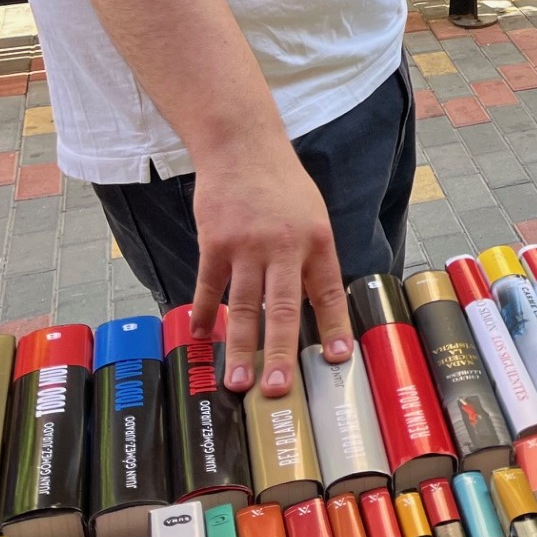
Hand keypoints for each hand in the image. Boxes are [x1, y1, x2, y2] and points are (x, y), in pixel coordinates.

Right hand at [189, 139, 350, 397]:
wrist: (243, 147)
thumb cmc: (283, 186)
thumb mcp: (313, 216)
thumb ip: (312, 259)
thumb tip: (315, 308)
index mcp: (317, 241)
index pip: (327, 292)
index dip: (333, 327)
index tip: (336, 359)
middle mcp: (284, 246)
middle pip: (283, 307)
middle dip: (281, 351)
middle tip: (278, 389)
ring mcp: (247, 245)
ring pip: (243, 306)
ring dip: (239, 347)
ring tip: (237, 381)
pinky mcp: (215, 242)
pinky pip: (209, 286)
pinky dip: (204, 313)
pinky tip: (200, 337)